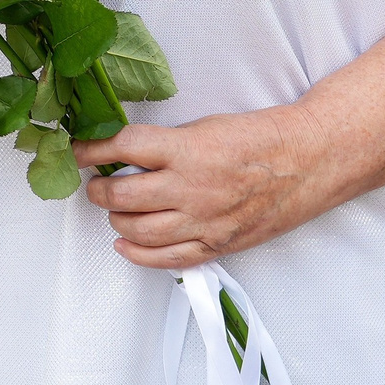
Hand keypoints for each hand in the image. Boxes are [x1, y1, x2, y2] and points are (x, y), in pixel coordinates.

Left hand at [76, 107, 337, 271]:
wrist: (307, 162)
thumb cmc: (258, 138)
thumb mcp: (204, 125)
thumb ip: (164, 143)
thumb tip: (122, 152)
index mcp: (186, 149)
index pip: (121, 148)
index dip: (91, 150)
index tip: (77, 151)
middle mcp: (190, 188)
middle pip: (121, 196)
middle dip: (97, 191)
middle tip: (93, 184)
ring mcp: (203, 221)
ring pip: (137, 230)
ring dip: (115, 220)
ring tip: (112, 210)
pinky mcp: (217, 244)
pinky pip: (166, 259)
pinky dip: (137, 254)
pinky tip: (124, 244)